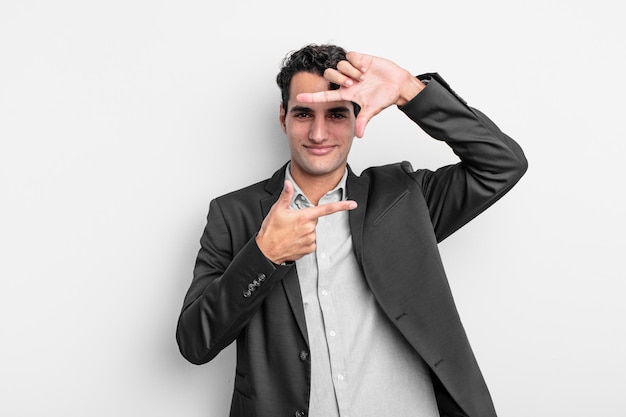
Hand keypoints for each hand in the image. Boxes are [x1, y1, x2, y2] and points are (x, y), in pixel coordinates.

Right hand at [256, 180, 356, 263]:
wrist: (266, 251)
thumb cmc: (271, 231)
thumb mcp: (277, 210)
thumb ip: (286, 195)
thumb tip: (288, 184)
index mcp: (304, 217)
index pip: (327, 209)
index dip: (342, 206)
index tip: (352, 204)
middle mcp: (309, 228)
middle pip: (315, 220)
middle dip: (306, 220)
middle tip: (292, 223)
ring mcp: (310, 240)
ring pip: (313, 231)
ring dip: (304, 231)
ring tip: (291, 233)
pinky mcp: (309, 249)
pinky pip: (311, 242)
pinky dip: (304, 241)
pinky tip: (294, 240)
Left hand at [296, 52, 424, 137]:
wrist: (398, 85)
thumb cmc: (385, 98)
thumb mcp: (372, 110)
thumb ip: (363, 121)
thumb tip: (359, 135)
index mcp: (346, 94)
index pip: (324, 95)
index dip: (312, 97)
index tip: (298, 99)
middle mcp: (346, 81)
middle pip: (329, 75)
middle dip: (339, 78)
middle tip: (353, 84)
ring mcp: (352, 69)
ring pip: (339, 65)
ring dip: (350, 71)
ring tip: (363, 76)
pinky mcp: (360, 59)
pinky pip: (349, 56)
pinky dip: (356, 62)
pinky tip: (365, 68)